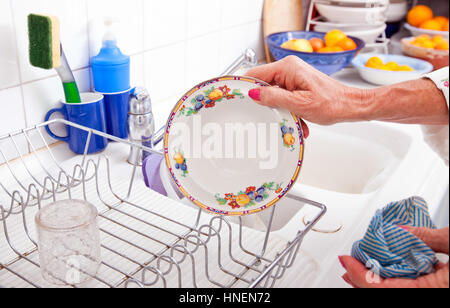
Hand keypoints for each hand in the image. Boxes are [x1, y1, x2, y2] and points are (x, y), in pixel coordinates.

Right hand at [246, 56, 364, 125]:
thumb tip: (253, 94)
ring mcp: (294, 76)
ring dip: (280, 111)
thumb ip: (273, 98)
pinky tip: (298, 121)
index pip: (256, 74)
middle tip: (271, 117)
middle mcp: (289, 68)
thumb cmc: (332, 103)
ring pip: (274, 95)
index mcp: (288, 67)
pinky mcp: (298, 85)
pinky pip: (284, 98)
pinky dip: (288, 111)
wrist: (350, 106)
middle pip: (264, 86)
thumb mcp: (299, 104)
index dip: (246, 87)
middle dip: (267, 105)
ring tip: (291, 121)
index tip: (239, 100)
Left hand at [339, 227, 448, 287]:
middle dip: (361, 280)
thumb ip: (425, 236)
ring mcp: (436, 292)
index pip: (380, 288)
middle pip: (382, 292)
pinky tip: (388, 272)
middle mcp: (431, 295)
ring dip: (375, 282)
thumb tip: (400, 230)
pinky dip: (393, 281)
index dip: (358, 275)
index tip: (346, 261)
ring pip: (394, 292)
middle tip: (348, 264)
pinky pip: (410, 288)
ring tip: (361, 268)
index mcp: (433, 290)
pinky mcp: (440, 289)